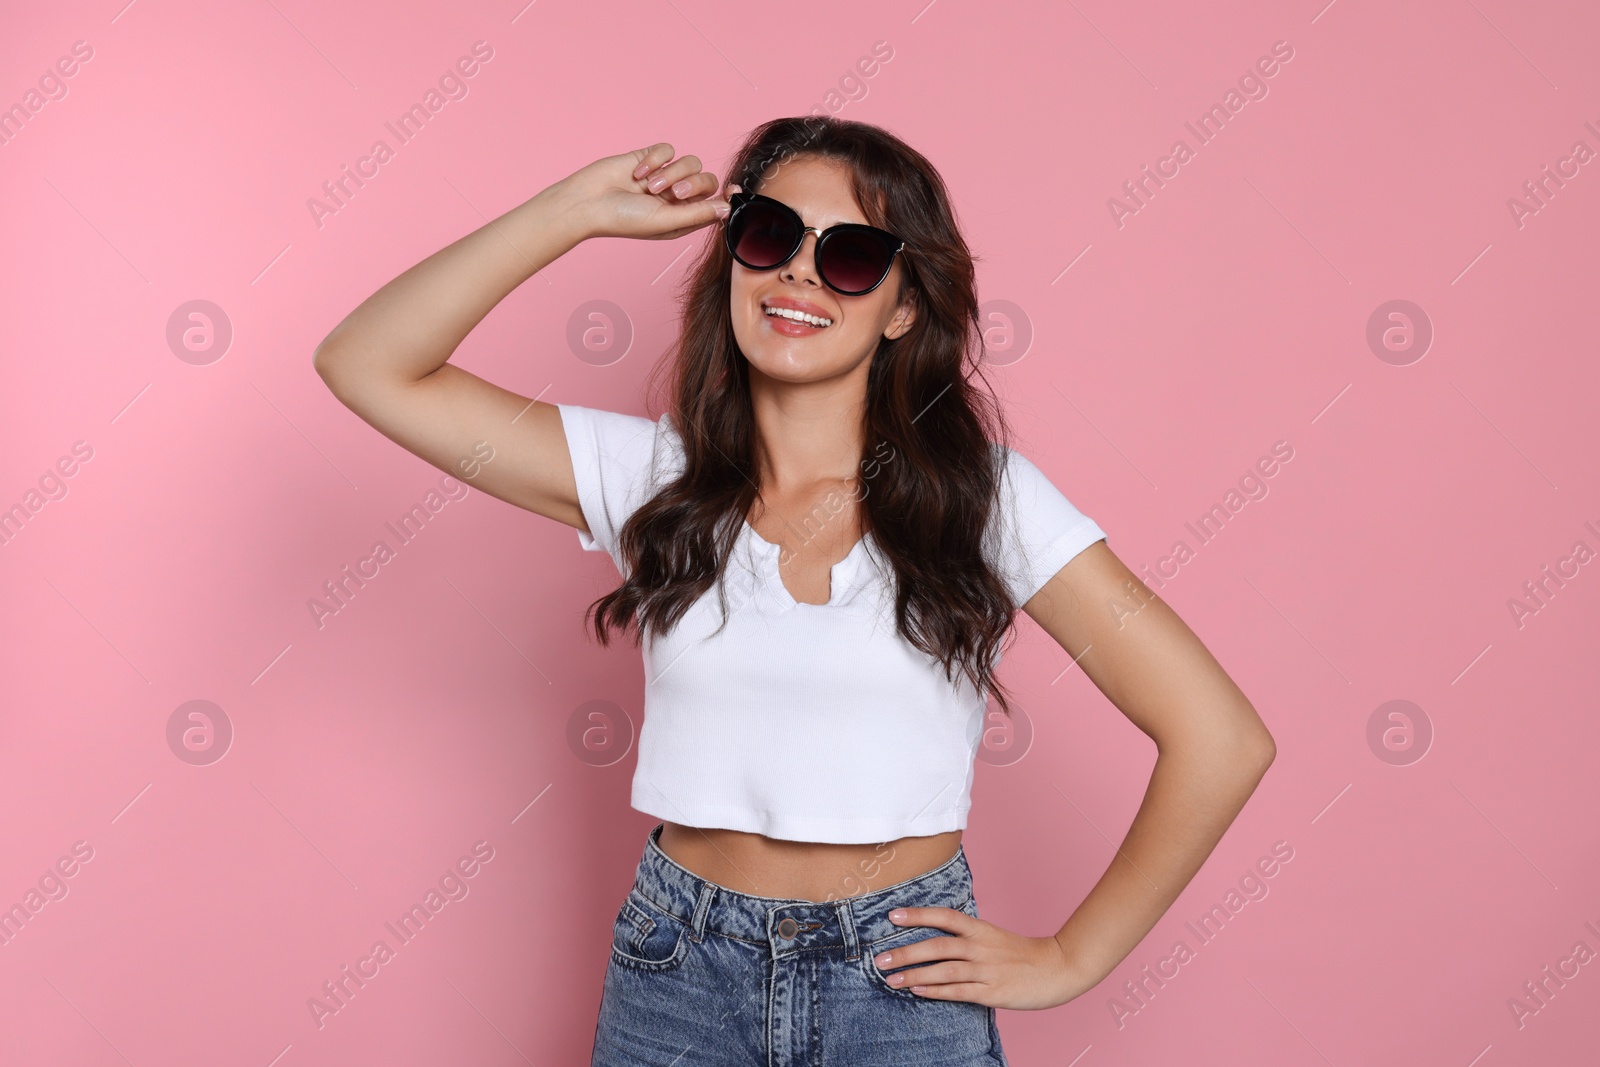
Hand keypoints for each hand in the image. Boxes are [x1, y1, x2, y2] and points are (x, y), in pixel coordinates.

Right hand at [559, 142, 729, 241]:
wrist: (588, 202)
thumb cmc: (624, 219)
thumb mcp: (666, 221)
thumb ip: (698, 214)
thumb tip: (728, 208)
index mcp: (684, 217)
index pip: (716, 203)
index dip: (728, 196)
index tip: (734, 189)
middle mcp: (677, 197)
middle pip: (706, 180)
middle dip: (692, 184)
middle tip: (672, 194)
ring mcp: (664, 176)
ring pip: (689, 162)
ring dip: (670, 172)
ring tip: (649, 186)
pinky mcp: (650, 158)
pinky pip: (667, 150)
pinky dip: (654, 159)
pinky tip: (638, 172)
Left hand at [872, 906, 1093, 1010]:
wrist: (1056, 968)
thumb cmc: (1021, 954)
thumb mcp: (993, 936)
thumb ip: (967, 937)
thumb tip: (935, 939)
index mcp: (980, 929)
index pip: (944, 917)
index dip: (918, 915)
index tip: (892, 915)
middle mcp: (980, 947)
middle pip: (937, 946)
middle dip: (906, 952)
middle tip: (880, 958)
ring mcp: (986, 970)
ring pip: (943, 970)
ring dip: (914, 974)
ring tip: (891, 979)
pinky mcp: (991, 992)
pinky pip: (958, 991)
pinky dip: (936, 991)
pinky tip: (918, 991)